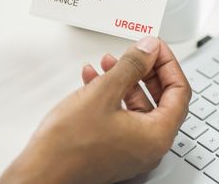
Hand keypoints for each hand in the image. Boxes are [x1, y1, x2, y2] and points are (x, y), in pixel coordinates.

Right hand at [0, 37, 190, 183]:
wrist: (40, 173)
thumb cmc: (68, 146)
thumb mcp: (104, 92)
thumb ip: (132, 65)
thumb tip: (149, 49)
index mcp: (157, 135)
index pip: (179, 91)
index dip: (168, 63)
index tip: (156, 48)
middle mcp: (149, 147)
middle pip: (161, 98)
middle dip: (145, 70)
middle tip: (137, 52)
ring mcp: (131, 151)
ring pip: (138, 106)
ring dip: (124, 80)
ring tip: (109, 62)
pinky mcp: (114, 151)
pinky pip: (122, 117)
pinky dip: (112, 96)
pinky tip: (95, 80)